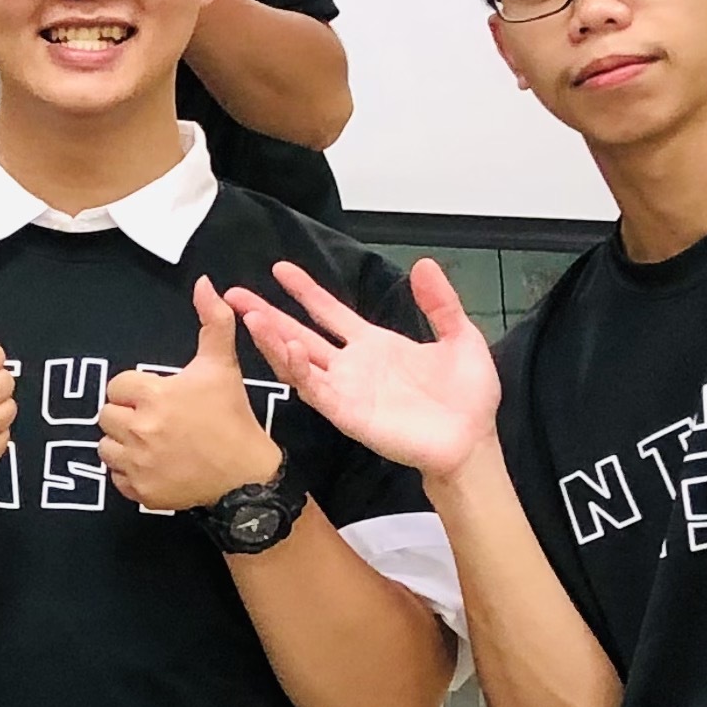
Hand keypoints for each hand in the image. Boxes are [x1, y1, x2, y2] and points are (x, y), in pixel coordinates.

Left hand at [98, 279, 285, 511]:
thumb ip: (213, 322)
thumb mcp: (222, 367)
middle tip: (153, 419)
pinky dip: (128, 473)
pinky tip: (152, 465)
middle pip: (106, 415)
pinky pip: (116, 478)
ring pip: (105, 447)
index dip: (135, 390)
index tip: (156, 396)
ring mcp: (139, 464)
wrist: (247, 477)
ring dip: (122, 443)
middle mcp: (141, 430)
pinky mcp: (141, 492)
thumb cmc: (233, 418)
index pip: (117, 385)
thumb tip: (205, 283)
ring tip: (150, 442)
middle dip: (125, 415)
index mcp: (155, 396)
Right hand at [228, 258, 500, 484]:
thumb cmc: (468, 398)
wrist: (472, 442)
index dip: (304, 290)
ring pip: (297, 361)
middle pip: (298, 334)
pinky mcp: (346, 413)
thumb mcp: (460, 337)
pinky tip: (286, 347)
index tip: (280, 269)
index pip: (328, 311)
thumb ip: (440, 303)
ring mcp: (345, 390)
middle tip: (234, 294)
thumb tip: (425, 264)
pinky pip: (314, 389)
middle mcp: (351, 366)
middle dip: (266, 314)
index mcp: (373, 344)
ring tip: (251, 316)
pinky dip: (297, 369)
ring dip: (273, 339)